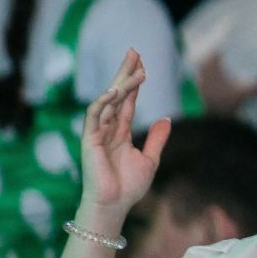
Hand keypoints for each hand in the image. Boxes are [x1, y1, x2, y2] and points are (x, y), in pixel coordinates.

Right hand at [77, 50, 169, 228]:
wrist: (115, 206)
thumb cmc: (129, 187)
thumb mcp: (150, 158)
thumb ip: (157, 138)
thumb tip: (167, 118)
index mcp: (121, 132)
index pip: (128, 100)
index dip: (135, 82)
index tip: (142, 63)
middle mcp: (108, 128)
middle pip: (117, 94)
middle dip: (125, 73)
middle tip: (135, 51)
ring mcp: (97, 132)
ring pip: (109, 101)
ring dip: (122, 84)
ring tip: (137, 69)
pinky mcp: (90, 140)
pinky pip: (95, 116)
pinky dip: (103, 102)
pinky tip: (114, 90)